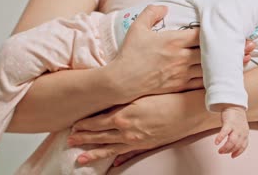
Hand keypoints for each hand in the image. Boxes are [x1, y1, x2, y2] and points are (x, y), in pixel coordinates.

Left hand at [67, 90, 214, 165]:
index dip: (84, 124)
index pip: (96, 121)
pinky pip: (127, 154)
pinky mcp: (146, 145)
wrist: (188, 112)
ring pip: (109, 148)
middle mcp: (126, 131)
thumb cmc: (167, 98)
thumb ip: (123, 99)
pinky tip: (110, 164)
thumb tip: (108, 102)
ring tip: (80, 158)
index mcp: (123, 116)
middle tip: (69, 140)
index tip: (74, 124)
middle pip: (99, 136)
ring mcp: (136, 141)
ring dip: (93, 153)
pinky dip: (117, 159)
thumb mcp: (141, 94)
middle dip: (83, 139)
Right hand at [103, 5, 255, 103]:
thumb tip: (165, 8)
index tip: (233, 27)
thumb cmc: (129, 54)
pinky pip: (202, 82)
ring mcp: (182, 73)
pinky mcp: (180, 86)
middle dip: (232, 47)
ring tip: (246, 58)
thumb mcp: (137, 28)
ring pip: (211, 67)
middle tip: (251, 43)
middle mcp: (181, 57)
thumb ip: (152, 14)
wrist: (122, 81)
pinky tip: (227, 76)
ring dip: (229, 64)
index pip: (201, 33)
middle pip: (212, 51)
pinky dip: (216, 79)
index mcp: (173, 40)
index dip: (219, 31)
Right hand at [214, 106, 248, 157]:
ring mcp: (236, 128)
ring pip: (232, 142)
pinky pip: (224, 133)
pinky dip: (220, 139)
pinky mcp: (229, 123)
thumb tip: (232, 145)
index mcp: (245, 133)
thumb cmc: (236, 117)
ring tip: (220, 151)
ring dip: (225, 148)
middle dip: (229, 151)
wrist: (234, 105)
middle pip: (237, 145)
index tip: (232, 156)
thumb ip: (239, 136)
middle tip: (222, 152)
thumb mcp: (241, 128)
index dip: (238, 152)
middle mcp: (242, 132)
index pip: (243, 146)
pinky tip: (216, 142)